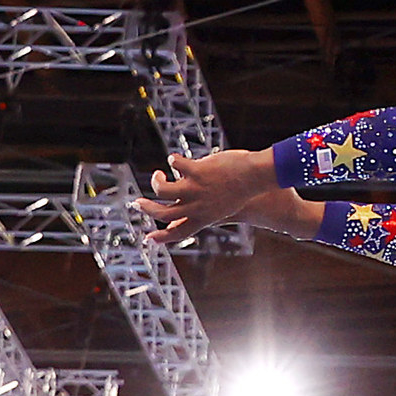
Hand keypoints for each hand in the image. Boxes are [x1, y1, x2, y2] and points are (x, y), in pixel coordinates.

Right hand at [133, 147, 275, 248]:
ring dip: (156, 181)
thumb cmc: (245, 191)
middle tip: (137, 202)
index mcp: (204, 218)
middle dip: (147, 208)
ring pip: (163, 190)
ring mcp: (195, 188)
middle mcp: (196, 206)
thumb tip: (198, 212)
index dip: (162, 237)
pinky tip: (175, 158)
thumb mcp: (225, 208)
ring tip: (158, 174)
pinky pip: (177, 164)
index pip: (179, 233)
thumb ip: (208, 212)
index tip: (148, 238)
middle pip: (163, 213)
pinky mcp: (197, 170)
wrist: (258, 177)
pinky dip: (174, 160)